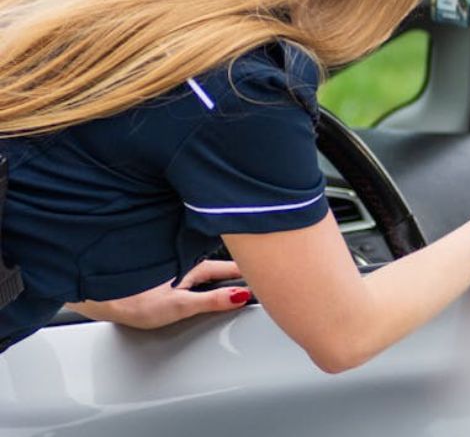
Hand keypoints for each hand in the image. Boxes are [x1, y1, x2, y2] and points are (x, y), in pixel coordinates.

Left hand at [66, 260, 251, 329]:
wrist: (100, 295)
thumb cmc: (133, 301)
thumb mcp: (179, 306)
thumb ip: (211, 302)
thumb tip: (240, 296)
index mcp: (194, 268)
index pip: (231, 268)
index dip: (250, 270)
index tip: (269, 268)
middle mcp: (186, 262)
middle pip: (221, 263)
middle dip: (241, 264)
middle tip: (261, 266)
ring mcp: (175, 265)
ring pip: (206, 263)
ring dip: (223, 267)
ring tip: (239, 270)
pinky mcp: (165, 272)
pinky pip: (193, 266)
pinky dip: (205, 270)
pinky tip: (204, 276)